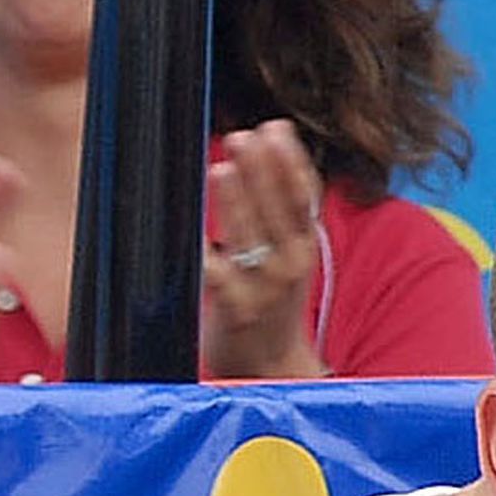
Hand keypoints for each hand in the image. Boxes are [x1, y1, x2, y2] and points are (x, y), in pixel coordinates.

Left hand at [202, 121, 325, 377]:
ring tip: (222, 167)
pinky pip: (216, 274)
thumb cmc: (270, 304)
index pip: (303, 196)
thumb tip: (261, 154)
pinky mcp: (234, 310)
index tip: (275, 127)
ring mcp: (262, 288)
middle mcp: (290, 265)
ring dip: (236, 200)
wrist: (271, 369)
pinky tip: (191, 230)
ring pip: (250, 236)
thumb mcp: (288, 258)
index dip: (291, 161)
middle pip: (278, 209)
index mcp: (304, 248)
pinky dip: (206, 251)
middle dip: (262, 170)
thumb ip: (279, 215)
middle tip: (245, 136)